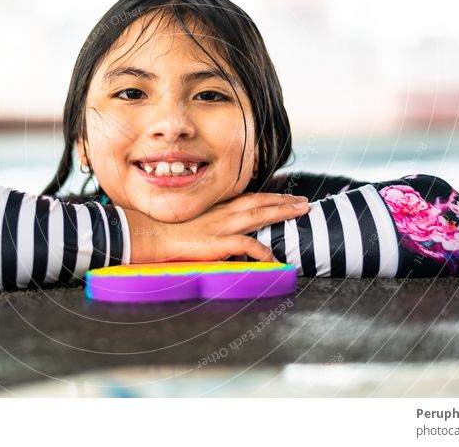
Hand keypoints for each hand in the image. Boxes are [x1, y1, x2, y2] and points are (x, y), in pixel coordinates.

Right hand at [122, 192, 309, 262]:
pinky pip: (249, 246)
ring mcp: (223, 226)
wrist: (154, 237)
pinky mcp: (220, 242)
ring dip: (282, 211)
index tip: (284, 197)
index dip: (268, 197)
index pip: (248, 199)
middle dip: (283, 200)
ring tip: (302, 210)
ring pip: (260, 214)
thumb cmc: (168, 233)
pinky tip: (276, 261)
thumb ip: (209, 228)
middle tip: (303, 201)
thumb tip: (220, 237)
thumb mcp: (193, 226)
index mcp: (217, 210)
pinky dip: (264, 254)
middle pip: (259, 202)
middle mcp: (223, 214)